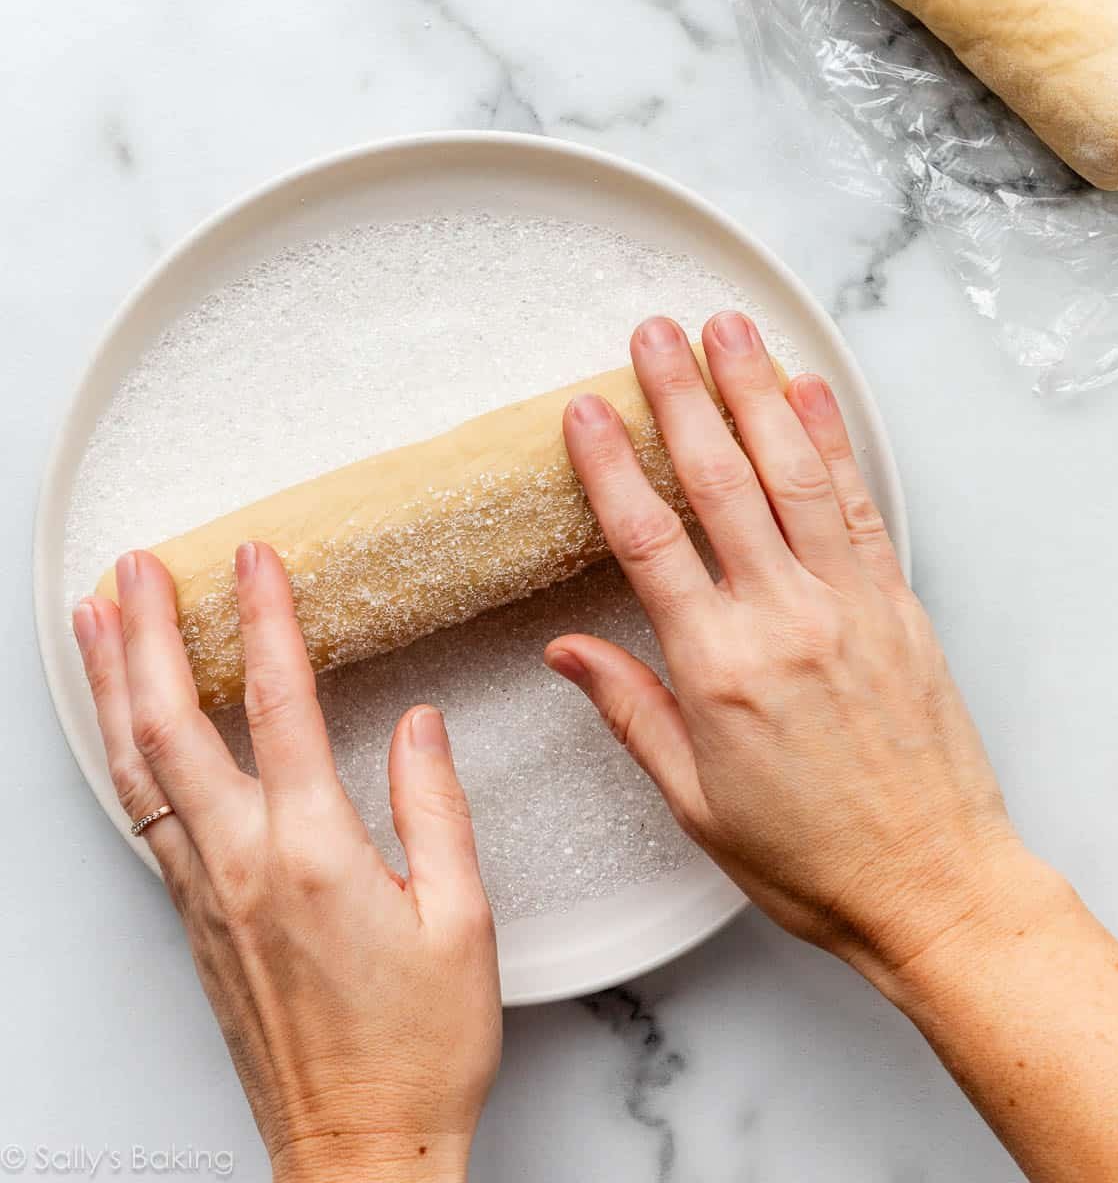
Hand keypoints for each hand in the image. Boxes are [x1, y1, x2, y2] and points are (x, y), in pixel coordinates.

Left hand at [73, 543, 499, 1182]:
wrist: (359, 1150)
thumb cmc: (418, 1048)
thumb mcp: (462, 920)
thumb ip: (435, 809)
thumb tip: (417, 724)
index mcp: (313, 855)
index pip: (280, 706)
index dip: (265, 619)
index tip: (257, 558)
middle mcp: (240, 866)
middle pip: (170, 726)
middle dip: (145, 633)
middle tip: (135, 565)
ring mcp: (203, 894)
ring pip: (137, 769)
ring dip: (109, 685)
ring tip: (91, 620)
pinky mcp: (192, 922)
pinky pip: (141, 815)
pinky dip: (122, 751)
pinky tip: (123, 725)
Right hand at [546, 312, 1062, 990]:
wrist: (933, 885)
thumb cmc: (808, 857)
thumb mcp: (693, 800)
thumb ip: (631, 710)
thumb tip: (568, 650)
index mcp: (718, 669)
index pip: (648, 541)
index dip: (611, 466)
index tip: (585, 410)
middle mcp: (783, 619)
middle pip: (721, 481)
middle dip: (682, 395)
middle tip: (652, 332)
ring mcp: (848, 603)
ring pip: (794, 473)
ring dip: (758, 391)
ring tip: (729, 328)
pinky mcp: (896, 603)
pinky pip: (859, 505)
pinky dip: (833, 441)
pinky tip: (811, 390)